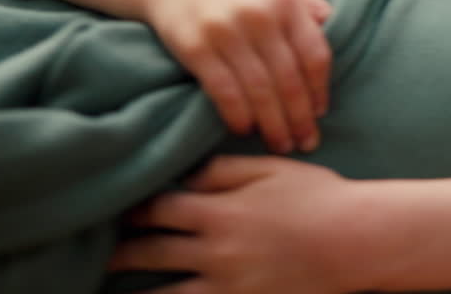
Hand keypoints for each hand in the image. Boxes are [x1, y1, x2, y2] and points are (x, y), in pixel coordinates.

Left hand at [110, 156, 359, 293]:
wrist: (357, 240)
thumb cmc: (317, 196)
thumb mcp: (270, 169)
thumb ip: (222, 170)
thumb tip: (184, 174)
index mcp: (220, 211)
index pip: (159, 209)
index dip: (133, 209)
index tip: (116, 208)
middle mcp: (216, 252)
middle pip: (151, 253)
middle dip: (120, 252)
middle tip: (93, 253)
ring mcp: (229, 286)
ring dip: (135, 293)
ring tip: (105, 291)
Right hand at [144, 0, 332, 152]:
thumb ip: (310, 0)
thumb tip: (331, 24)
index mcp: (285, 0)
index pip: (314, 54)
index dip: (320, 89)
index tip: (320, 113)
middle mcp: (259, 15)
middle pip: (288, 78)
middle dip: (300, 117)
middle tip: (306, 142)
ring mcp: (225, 32)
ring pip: (259, 90)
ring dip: (272, 124)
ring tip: (281, 144)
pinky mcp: (196, 48)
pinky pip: (224, 91)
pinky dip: (238, 115)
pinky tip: (245, 129)